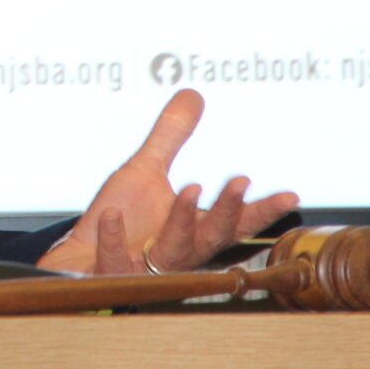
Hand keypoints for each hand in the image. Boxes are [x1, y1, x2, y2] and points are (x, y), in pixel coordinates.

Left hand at [36, 89, 298, 275]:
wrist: (80, 260)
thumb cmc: (121, 219)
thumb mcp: (145, 171)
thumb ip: (171, 136)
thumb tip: (193, 95)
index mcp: (191, 230)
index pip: (234, 223)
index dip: (262, 210)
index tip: (290, 195)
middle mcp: (176, 252)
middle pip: (212, 236)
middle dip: (228, 210)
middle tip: (240, 181)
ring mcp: (145, 267)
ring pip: (173, 250)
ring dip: (183, 221)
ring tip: (190, 188)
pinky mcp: (112, 274)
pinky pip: (115, 259)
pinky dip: (114, 239)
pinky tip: (112, 215)